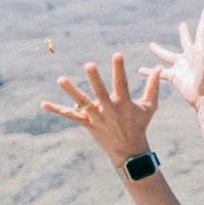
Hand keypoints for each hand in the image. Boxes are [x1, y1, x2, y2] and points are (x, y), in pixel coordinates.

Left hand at [41, 53, 162, 162]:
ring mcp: (97, 117)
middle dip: (95, 79)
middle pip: (100, 92)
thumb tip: (159, 68)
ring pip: (82, 103)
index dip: (119, 69)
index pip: (122, 82)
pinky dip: (57, 110)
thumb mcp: (150, 106)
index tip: (117, 54)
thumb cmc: (139, 125)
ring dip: (71, 91)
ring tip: (61, 79)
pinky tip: (44, 104)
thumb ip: (153, 87)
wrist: (128, 150)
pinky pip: (70, 116)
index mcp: (124, 103)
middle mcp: (109, 109)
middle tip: (89, 65)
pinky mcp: (87, 124)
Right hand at [147, 6, 203, 109]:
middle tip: (182, 25)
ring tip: (151, 45)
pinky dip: (151, 71)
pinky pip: (161, 72)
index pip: (202, 30)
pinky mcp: (175, 76)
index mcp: (200, 48)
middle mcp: (191, 56)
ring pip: (168, 56)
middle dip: (184, 32)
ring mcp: (182, 66)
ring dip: (160, 51)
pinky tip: (141, 71)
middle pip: (186, 40)